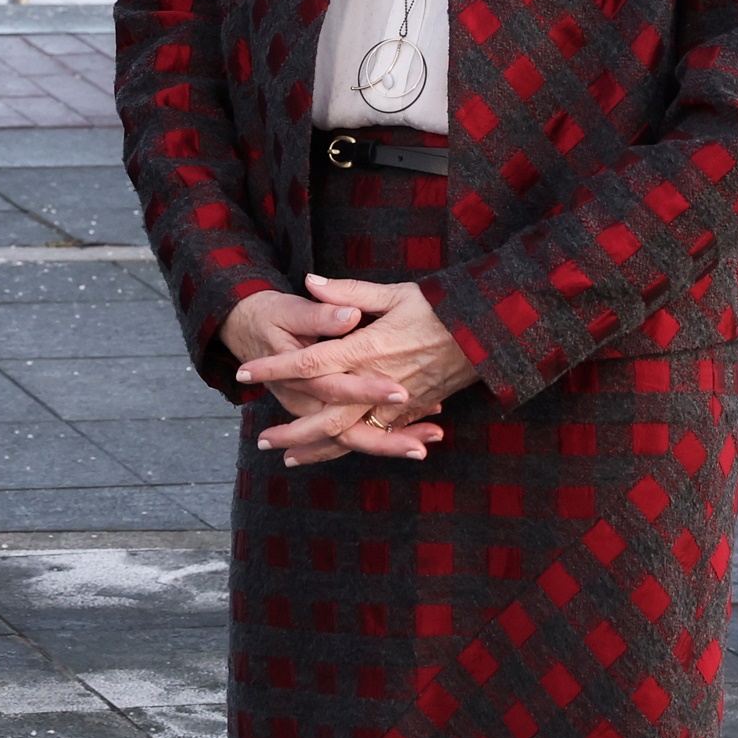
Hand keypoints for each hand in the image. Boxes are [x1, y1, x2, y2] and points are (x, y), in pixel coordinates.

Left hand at [235, 275, 477, 465]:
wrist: (492, 333)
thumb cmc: (442, 306)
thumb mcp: (396, 293)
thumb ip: (350, 294)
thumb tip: (309, 281)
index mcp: (368, 349)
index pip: (310, 361)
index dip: (276, 368)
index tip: (245, 372)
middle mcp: (379, 383)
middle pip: (326, 416)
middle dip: (292, 429)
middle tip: (261, 439)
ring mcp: (398, 403)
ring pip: (351, 435)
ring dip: (317, 448)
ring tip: (287, 456)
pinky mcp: (413, 412)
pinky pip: (377, 438)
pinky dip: (351, 449)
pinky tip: (332, 453)